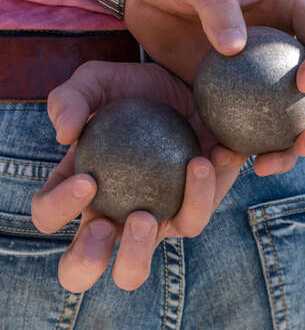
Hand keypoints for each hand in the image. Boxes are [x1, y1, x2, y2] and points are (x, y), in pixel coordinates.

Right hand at [32, 61, 245, 292]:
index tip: (88, 179)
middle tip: (105, 225)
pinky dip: (205, 190)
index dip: (57, 208)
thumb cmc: (134, 87)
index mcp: (78, 188)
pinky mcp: (192, 209)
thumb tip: (64, 134)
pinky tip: (213, 155)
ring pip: (139, 265)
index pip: (49, 213)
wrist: (184, 83)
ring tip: (151, 209)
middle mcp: (110, 213)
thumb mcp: (97, 80)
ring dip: (146, 244)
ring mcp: (151, 218)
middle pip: (84, 264)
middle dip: (87, 260)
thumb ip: (70, 98)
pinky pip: (196, 216)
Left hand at [123, 0, 304, 173]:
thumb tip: (235, 49)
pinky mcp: (223, 89)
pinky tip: (227, 161)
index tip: (304, 84)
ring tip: (268, 165)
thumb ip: (217, 6)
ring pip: (283, 114)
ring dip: (287, 144)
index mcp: (285, 9)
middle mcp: (276, 44)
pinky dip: (240, 143)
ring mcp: (251, 71)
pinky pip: (239, 121)